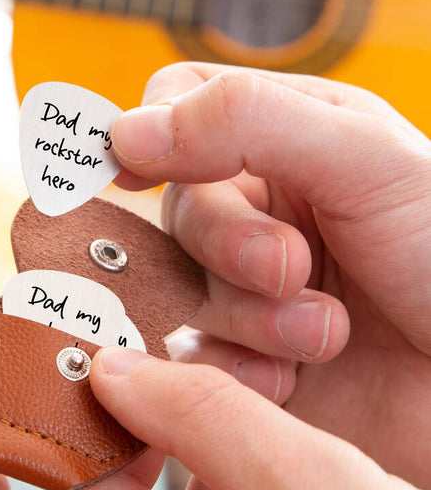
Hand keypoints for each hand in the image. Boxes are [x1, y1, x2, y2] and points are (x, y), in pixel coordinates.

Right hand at [110, 63, 430, 489]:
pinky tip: (291, 379)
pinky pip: (192, 359)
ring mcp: (244, 287)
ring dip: (249, 318)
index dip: (150, 135)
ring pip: (182, 291)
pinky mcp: (240, 356)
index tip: (138, 169)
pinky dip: (237, 371)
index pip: (178, 109)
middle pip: (177, 213)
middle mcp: (258, 210)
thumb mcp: (364, 160)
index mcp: (285, 139)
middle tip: (292, 269)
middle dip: (230, 248)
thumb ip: (246, 124)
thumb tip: (125, 133)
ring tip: (324, 334)